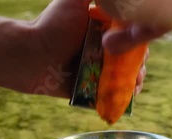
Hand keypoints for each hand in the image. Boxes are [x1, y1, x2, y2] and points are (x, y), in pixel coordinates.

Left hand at [28, 0, 147, 97]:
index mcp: (104, 29)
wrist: (32, 56)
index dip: (139, 39)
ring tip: (134, 81)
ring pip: (128, 77)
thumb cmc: (52, 25)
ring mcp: (100, 71)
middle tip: (138, 67)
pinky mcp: (95, 90)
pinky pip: (115, 94)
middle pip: (133, 57)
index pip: (131, 34)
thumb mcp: (74, 0)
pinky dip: (126, 96)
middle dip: (140, 63)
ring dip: (136, 79)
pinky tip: (130, 93)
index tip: (139, 43)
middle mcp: (104, 49)